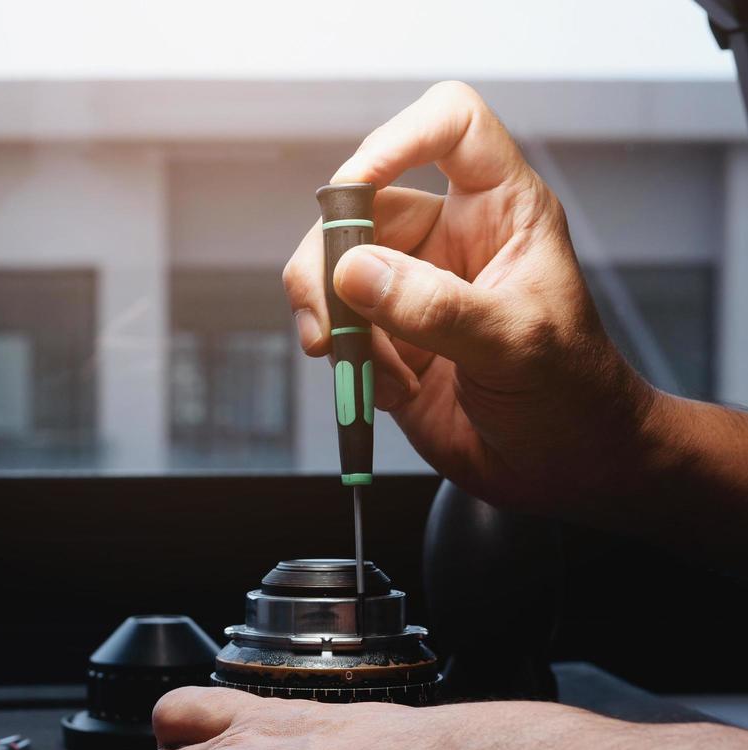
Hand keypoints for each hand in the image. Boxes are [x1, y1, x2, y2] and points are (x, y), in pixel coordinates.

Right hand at [282, 81, 659, 520]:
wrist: (563, 468)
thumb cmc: (573, 396)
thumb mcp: (515, 346)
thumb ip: (436, 307)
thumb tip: (356, 270)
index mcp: (501, 210)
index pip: (449, 127)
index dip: (396, 141)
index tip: (354, 190)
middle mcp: (450, 238)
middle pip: (361, 206)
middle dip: (331, 259)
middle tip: (333, 316)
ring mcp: (411, 287)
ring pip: (332, 268)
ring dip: (331, 317)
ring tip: (362, 366)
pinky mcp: (384, 336)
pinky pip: (334, 327)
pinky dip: (341, 360)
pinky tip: (383, 389)